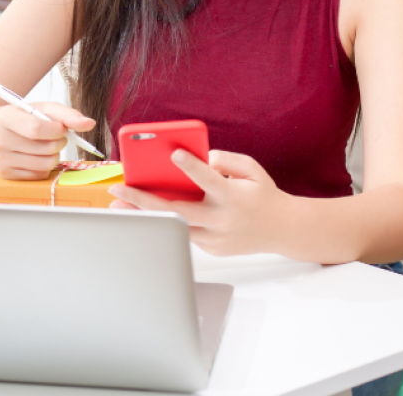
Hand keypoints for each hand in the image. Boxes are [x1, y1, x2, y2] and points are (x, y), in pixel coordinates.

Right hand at [0, 102, 95, 180]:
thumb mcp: (44, 110)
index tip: (62, 128)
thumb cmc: (26, 118)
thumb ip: (68, 115)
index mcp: (6, 118)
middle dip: (59, 142)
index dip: (57, 130)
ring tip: (47, 146)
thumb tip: (90, 124)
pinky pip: (39, 175)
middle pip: (45, 148)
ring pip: (45, 164)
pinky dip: (45, 167)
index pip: (36, 128)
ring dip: (55, 156)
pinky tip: (38, 156)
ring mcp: (2, 159)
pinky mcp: (6, 174)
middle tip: (55, 137)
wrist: (0, 130)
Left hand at [108, 149, 292, 255]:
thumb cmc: (262, 194)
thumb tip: (198, 158)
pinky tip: (147, 214)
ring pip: (174, 228)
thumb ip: (225, 160)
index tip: (173, 154)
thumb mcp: (251, 169)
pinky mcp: (213, 249)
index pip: (209, 180)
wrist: (284, 230)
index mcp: (232, 196)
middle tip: (118, 189)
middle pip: (177, 212)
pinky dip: (168, 223)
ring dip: (145, 216)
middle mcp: (222, 220)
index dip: (191, 167)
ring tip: (119, 205)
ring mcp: (216, 239)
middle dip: (143, 201)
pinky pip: (186, 233)